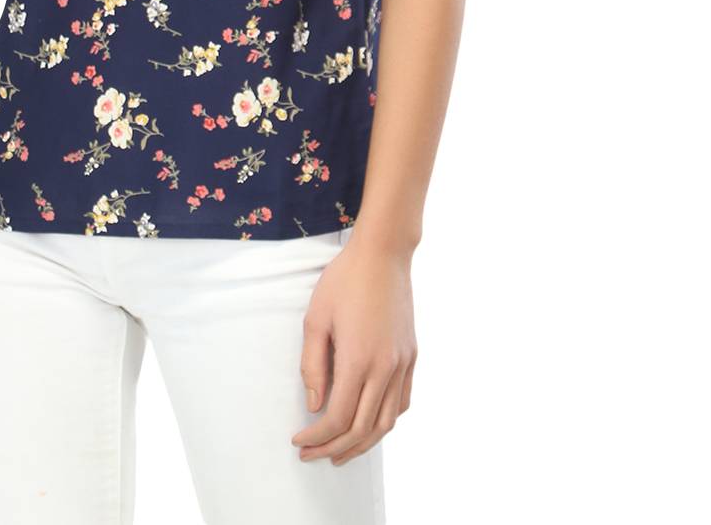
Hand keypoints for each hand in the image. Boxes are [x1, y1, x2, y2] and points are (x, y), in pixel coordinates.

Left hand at [292, 236, 416, 465]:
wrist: (383, 254)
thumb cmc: (344, 281)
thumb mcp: (316, 319)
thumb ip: (313, 366)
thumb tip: (314, 405)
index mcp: (358, 360)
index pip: (338, 418)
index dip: (317, 436)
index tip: (299, 441)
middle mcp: (385, 368)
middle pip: (362, 429)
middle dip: (334, 448)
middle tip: (312, 455)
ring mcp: (402, 364)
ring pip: (386, 422)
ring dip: (362, 443)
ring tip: (340, 451)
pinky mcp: (411, 356)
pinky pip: (402, 402)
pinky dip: (385, 422)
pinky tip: (370, 424)